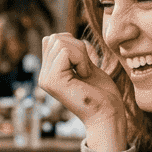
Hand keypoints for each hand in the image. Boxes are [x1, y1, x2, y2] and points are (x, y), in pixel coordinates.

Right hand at [38, 33, 127, 149]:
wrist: (107, 116)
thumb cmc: (103, 94)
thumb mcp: (85, 66)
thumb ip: (72, 53)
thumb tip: (62, 35)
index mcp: (50, 73)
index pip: (53, 40)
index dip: (74, 45)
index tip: (85, 65)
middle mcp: (44, 76)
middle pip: (55, 38)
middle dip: (78, 47)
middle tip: (87, 69)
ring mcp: (46, 79)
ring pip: (60, 42)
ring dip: (81, 53)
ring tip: (86, 73)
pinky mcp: (52, 81)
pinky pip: (65, 51)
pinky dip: (81, 59)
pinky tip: (85, 75)